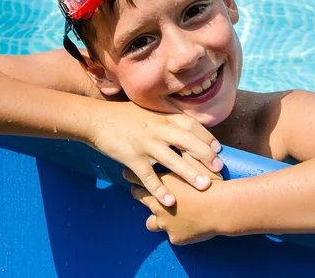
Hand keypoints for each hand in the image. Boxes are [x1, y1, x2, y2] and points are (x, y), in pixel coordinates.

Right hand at [88, 102, 223, 206]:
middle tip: (219, 169)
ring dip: (189, 174)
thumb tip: (185, 126)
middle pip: (187, 142)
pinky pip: (149, 177)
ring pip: (171, 160)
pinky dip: (160, 190)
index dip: (206, 137)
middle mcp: (157, 130)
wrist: (96, 119)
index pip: (190, 125)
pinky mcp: (131, 158)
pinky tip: (171, 201)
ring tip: (204, 186)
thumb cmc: (123, 116)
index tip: (218, 148)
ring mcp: (145, 144)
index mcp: (162, 118)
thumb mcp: (148, 112)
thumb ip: (166, 118)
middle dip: (205, 155)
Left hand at [124, 153, 223, 244]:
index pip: (134, 177)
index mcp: (160, 183)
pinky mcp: (175, 237)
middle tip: (147, 193)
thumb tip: (178, 140)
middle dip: (142, 195)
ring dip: (158, 219)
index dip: (133, 175)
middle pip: (138, 198)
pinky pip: (173, 235)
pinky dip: (179, 231)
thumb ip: (184, 151)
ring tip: (166, 216)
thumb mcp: (197, 161)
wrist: (223, 207)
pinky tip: (189, 226)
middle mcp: (156, 204)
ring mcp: (164, 223)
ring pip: (151, 223)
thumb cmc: (210, 182)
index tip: (132, 173)